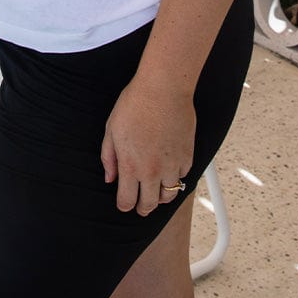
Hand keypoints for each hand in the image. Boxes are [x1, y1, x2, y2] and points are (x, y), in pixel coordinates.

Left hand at [100, 75, 195, 215]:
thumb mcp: (111, 129)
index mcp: (131, 166)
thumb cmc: (135, 104)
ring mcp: (172, 165)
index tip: (124, 202)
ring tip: (158, 190)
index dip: (124, 205)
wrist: (164, 88)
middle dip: (143, 208)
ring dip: (162, 196)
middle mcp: (153, 171)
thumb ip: (109, 157)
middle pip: (150, 205)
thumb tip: (110, 178)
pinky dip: (177, 177)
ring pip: (170, 195)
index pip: (127, 201)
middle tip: (142, 206)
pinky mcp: (188, 155)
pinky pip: (184, 176)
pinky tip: (171, 170)